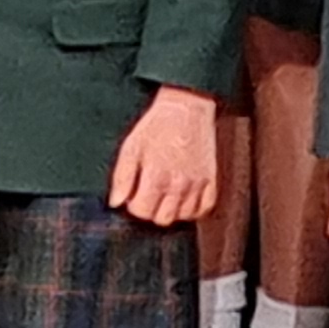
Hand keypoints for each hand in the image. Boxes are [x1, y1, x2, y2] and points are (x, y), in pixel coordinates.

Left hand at [108, 83, 220, 225]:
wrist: (187, 108)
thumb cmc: (157, 125)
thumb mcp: (131, 147)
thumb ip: (122, 177)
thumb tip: (115, 202)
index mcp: (157, 177)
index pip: (142, 211)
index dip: (133, 205)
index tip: (132, 196)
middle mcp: (179, 185)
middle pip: (162, 219)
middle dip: (150, 210)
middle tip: (147, 195)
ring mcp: (198, 185)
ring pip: (183, 217)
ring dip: (170, 210)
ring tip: (163, 194)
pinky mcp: (212, 182)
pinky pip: (204, 209)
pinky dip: (193, 209)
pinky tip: (182, 197)